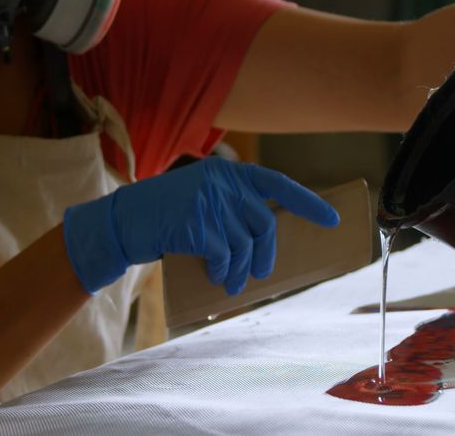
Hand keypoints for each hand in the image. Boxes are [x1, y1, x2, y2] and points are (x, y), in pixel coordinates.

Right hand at [63, 157, 340, 293]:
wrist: (122, 221)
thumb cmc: (164, 215)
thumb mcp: (200, 196)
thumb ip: (231, 206)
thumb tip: (264, 239)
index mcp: (226, 172)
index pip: (277, 183)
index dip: (307, 202)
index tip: (332, 219)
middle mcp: (220, 182)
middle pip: (263, 223)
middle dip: (265, 253)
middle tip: (260, 273)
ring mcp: (207, 201)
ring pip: (243, 244)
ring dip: (241, 269)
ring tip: (233, 282)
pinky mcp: (194, 224)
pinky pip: (223, 254)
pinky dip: (223, 270)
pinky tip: (217, 277)